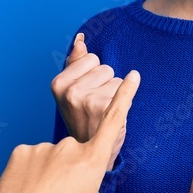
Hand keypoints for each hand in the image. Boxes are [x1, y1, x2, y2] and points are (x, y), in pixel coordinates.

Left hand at [0, 71, 140, 192]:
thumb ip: (92, 191)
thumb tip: (84, 185)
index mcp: (92, 161)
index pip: (114, 122)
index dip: (125, 98)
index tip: (133, 76)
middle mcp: (70, 147)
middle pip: (75, 154)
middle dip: (70, 171)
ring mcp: (44, 147)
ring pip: (51, 158)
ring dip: (48, 175)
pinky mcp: (22, 151)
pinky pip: (30, 159)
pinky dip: (29, 173)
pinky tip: (25, 191)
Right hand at [50, 33, 124, 169]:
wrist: (91, 154)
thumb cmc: (84, 120)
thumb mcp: (72, 91)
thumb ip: (76, 63)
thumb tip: (81, 39)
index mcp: (58, 84)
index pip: (91, 59)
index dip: (93, 75)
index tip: (86, 95)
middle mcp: (70, 92)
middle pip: (105, 68)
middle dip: (104, 85)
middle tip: (96, 107)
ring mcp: (87, 101)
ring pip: (116, 80)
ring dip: (115, 95)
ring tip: (104, 113)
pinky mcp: (105, 109)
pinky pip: (125, 87)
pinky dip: (131, 87)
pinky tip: (134, 79)